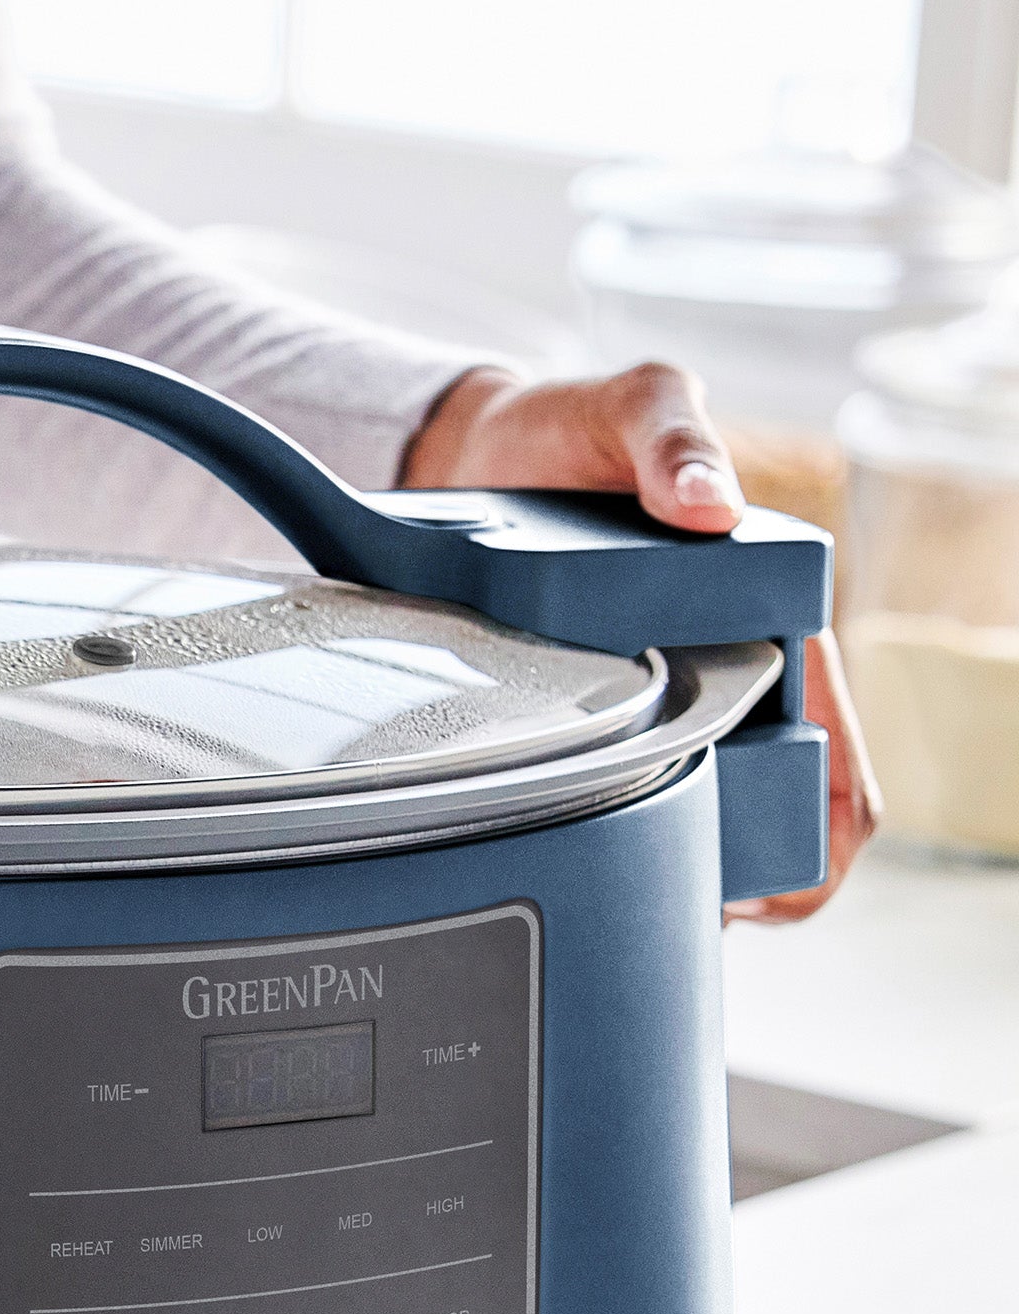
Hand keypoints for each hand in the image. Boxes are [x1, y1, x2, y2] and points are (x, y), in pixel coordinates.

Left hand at [405, 363, 878, 919]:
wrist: (480, 449)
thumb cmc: (570, 430)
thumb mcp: (628, 407)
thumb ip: (671, 439)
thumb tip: (709, 505)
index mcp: (768, 606)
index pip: (834, 736)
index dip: (828, 818)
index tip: (782, 875)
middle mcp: (734, 660)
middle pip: (784, 797)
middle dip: (766, 867)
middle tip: (705, 906)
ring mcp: (674, 692)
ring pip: (717, 810)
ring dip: (703, 864)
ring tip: (656, 899)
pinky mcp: (610, 708)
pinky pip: (644, 793)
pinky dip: (643, 841)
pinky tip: (609, 873)